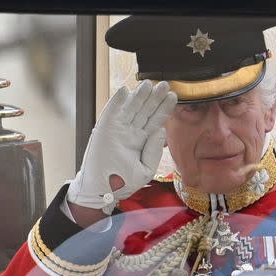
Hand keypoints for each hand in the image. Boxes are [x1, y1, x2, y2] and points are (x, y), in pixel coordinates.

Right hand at [67, 80, 176, 213]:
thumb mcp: (145, 169)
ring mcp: (117, 129)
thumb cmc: (123, 182)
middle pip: (145, 111)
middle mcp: (131, 132)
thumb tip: (160, 130)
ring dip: (139, 96)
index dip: (163, 108)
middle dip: (155, 98)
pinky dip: (117, 102)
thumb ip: (154, 150)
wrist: (101, 191)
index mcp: (142, 140)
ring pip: (131, 109)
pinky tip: (125, 90)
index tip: (173, 96)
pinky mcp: (104, 130)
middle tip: (164, 84)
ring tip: (148, 84)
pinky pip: (111, 113)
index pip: (155, 120)